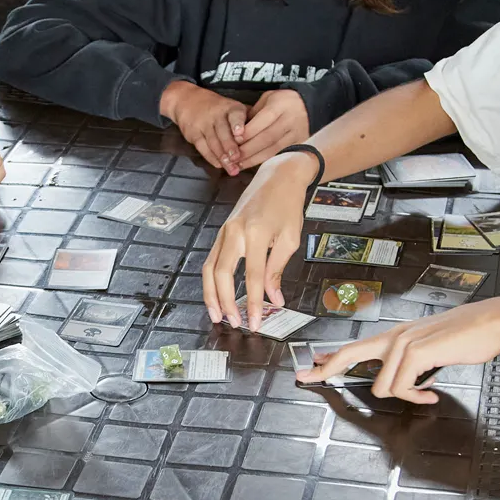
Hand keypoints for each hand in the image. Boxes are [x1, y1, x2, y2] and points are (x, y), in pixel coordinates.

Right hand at [160, 81, 247, 175]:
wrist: (188, 101)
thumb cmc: (218, 109)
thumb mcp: (233, 108)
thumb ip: (247, 121)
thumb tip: (264, 138)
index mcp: (231, 108)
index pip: (235, 115)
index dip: (237, 124)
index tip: (241, 135)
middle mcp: (217, 114)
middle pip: (223, 131)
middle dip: (230, 146)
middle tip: (237, 158)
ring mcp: (203, 124)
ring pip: (213, 141)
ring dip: (222, 156)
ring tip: (231, 168)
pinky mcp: (193, 133)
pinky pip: (202, 147)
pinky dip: (211, 157)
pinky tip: (218, 165)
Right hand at [203, 151, 318, 331]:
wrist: (277, 176)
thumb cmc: (288, 205)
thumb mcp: (290, 239)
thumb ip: (277, 268)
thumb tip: (274, 298)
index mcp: (256, 233)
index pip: (253, 277)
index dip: (253, 303)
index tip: (255, 322)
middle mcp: (235, 232)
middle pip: (222, 275)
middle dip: (226, 302)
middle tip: (234, 322)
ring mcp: (224, 231)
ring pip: (209, 269)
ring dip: (211, 295)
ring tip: (217, 315)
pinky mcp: (221, 232)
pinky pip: (211, 260)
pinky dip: (211, 281)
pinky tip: (215, 295)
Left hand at [235, 88, 309, 170]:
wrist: (312, 106)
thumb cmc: (284, 101)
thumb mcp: (269, 98)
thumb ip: (254, 113)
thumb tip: (238, 131)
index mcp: (280, 105)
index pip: (262, 121)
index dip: (247, 132)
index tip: (234, 141)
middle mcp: (289, 120)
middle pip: (266, 138)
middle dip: (248, 149)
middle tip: (232, 158)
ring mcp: (296, 134)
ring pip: (273, 149)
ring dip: (254, 159)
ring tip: (238, 165)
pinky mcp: (300, 144)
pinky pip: (280, 154)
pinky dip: (264, 161)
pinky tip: (252, 165)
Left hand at [298, 297, 499, 401]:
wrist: (491, 323)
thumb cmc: (466, 337)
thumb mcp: (431, 349)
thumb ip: (413, 362)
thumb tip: (405, 382)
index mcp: (397, 335)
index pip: (355, 347)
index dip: (330, 358)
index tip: (312, 367)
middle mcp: (395, 337)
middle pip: (349, 353)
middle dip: (326, 369)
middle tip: (306, 378)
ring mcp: (403, 343)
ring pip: (382, 386)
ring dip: (406, 396)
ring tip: (426, 393)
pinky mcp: (415, 353)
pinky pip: (402, 388)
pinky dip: (417, 397)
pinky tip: (432, 393)